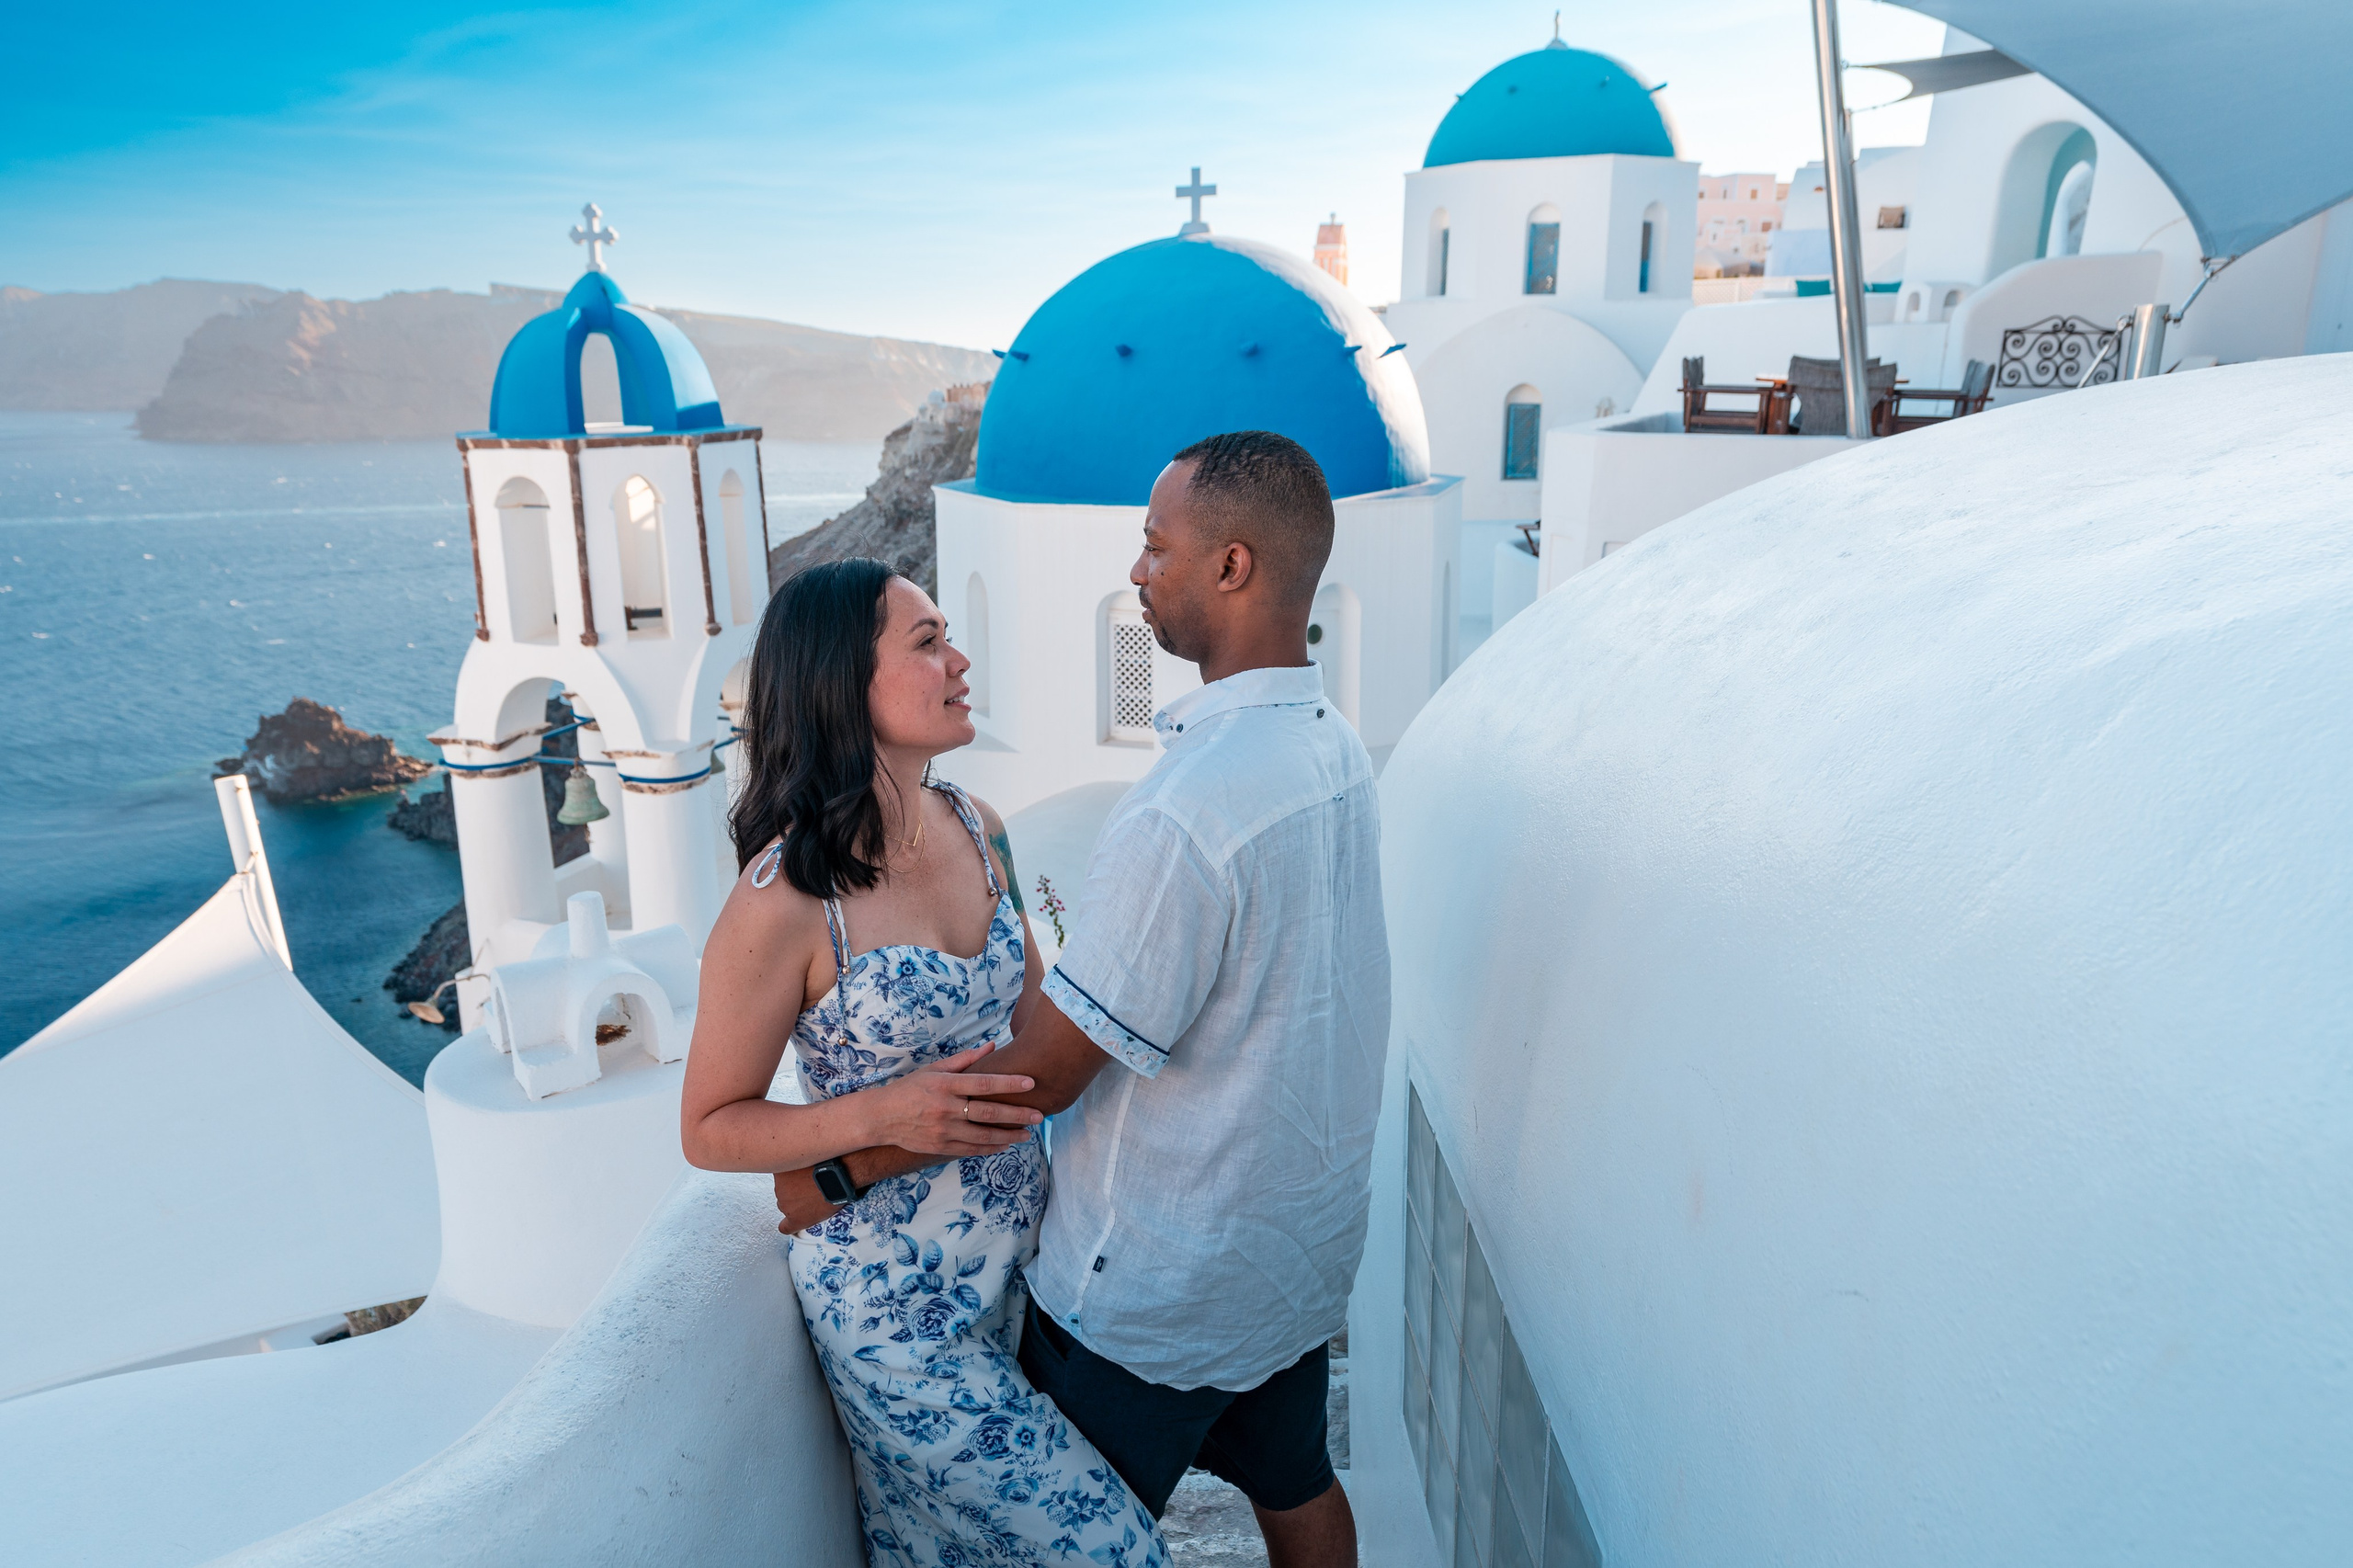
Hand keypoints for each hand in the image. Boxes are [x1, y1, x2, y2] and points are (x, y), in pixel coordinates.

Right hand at [776, 1167, 833, 1235]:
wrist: (834, 1173)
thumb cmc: (836, 1192)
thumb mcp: (826, 1211)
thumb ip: (811, 1213)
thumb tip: (812, 1208)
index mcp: (796, 1219)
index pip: (784, 1227)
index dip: (789, 1221)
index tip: (794, 1215)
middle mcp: (785, 1206)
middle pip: (784, 1203)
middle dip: (793, 1196)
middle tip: (807, 1188)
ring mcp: (780, 1189)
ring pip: (783, 1185)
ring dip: (793, 1181)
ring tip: (809, 1174)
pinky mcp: (780, 1173)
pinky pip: (783, 1171)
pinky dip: (791, 1168)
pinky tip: (804, 1165)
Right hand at [859, 1041, 1044, 1158]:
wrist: (882, 1117)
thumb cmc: (910, 1089)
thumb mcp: (934, 1069)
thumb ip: (965, 1060)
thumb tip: (993, 1046)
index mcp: (945, 1085)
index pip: (983, 1083)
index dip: (1009, 1083)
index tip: (1031, 1082)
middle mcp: (946, 1109)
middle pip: (989, 1112)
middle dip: (1017, 1114)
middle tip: (1039, 1115)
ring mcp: (943, 1131)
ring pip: (983, 1136)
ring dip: (1009, 1135)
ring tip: (1028, 1134)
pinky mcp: (940, 1148)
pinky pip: (971, 1150)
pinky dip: (991, 1148)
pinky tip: (1006, 1144)